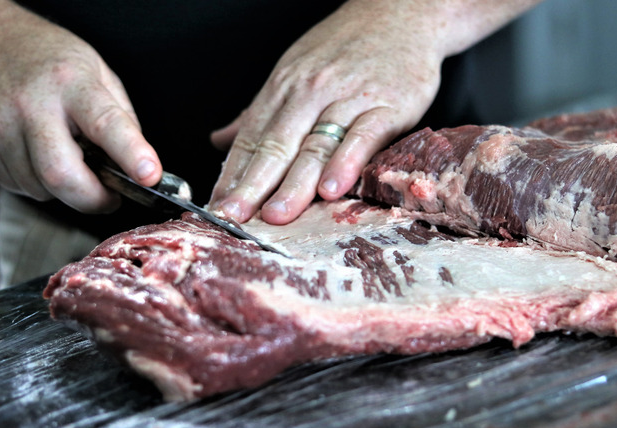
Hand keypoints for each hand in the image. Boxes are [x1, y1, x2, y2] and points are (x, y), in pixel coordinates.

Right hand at [0, 0, 161, 212]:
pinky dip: (39, 183)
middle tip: (109, 197)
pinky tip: (41, 156)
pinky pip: (19, 186)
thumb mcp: (99, 73)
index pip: (105, 124)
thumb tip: (135, 163)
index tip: (149, 175)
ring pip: (40, 187)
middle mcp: (33, 106)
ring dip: (65, 190)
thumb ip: (121, 117)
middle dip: (92, 199)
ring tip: (69, 160)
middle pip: (62, 174)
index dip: (130, 154)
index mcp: (71, 83)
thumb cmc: (49, 60)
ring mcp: (1, 128)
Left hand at [209, 0, 541, 224]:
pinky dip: (346, 163)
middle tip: (234, 218)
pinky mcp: (386, 106)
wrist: (400, 13)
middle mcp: (310, 93)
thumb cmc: (346, 46)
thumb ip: (259, 113)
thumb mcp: (294, 69)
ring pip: (316, 146)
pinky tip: (331, 191)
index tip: (216, 208)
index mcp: (284, 88)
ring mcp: (348, 99)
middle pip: (276, 146)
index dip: (231, 176)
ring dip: (293, 184)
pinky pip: (363, 137)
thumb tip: (220, 141)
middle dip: (252, 186)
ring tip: (276, 215)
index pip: (251, 139)